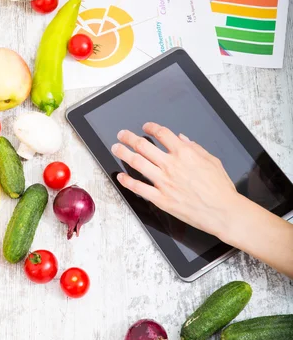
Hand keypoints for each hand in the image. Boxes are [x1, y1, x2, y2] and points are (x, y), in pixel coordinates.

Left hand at [111, 123, 238, 240]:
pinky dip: (127, 181)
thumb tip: (181, 138)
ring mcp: (164, 182)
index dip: (151, 127)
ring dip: (123, 153)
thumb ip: (195, 147)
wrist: (224, 212)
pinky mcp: (161, 199)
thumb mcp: (212, 160)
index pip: (162, 133)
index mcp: (185, 153)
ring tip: (116, 148)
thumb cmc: (221, 188)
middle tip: (122, 134)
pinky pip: (139, 188)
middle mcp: (171, 165)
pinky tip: (121, 176)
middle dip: (129, 137)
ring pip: (137, 163)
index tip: (145, 127)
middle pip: (143, 146)